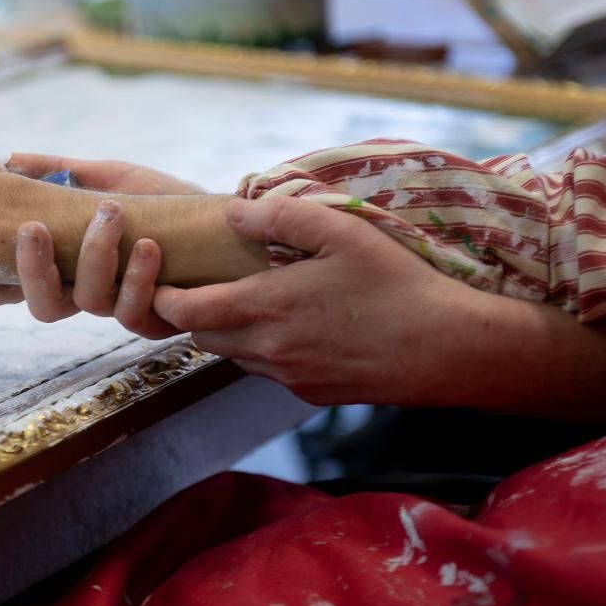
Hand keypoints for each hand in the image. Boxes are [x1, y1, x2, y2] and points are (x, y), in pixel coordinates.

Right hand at [0, 153, 202, 326]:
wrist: (226, 221)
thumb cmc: (164, 201)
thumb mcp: (105, 178)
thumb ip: (57, 172)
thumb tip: (10, 159)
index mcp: (66, 265)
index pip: (10, 288)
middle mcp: (86, 293)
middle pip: (40, 305)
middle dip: (31, 269)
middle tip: (30, 228)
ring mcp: (120, 308)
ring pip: (87, 304)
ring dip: (94, 257)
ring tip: (111, 214)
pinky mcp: (160, 318)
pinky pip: (135, 314)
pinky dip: (137, 280)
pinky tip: (146, 248)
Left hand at [151, 195, 476, 406]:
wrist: (447, 350)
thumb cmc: (395, 283)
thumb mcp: (339, 231)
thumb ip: (278, 216)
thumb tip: (230, 213)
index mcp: (264, 309)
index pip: (185, 312)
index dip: (162, 298)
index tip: (159, 280)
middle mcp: (268, 351)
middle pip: (202, 337)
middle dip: (196, 312)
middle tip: (206, 281)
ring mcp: (289, 377)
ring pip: (235, 356)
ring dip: (231, 330)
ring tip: (253, 297)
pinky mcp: (312, 393)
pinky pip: (269, 370)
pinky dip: (266, 348)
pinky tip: (297, 323)